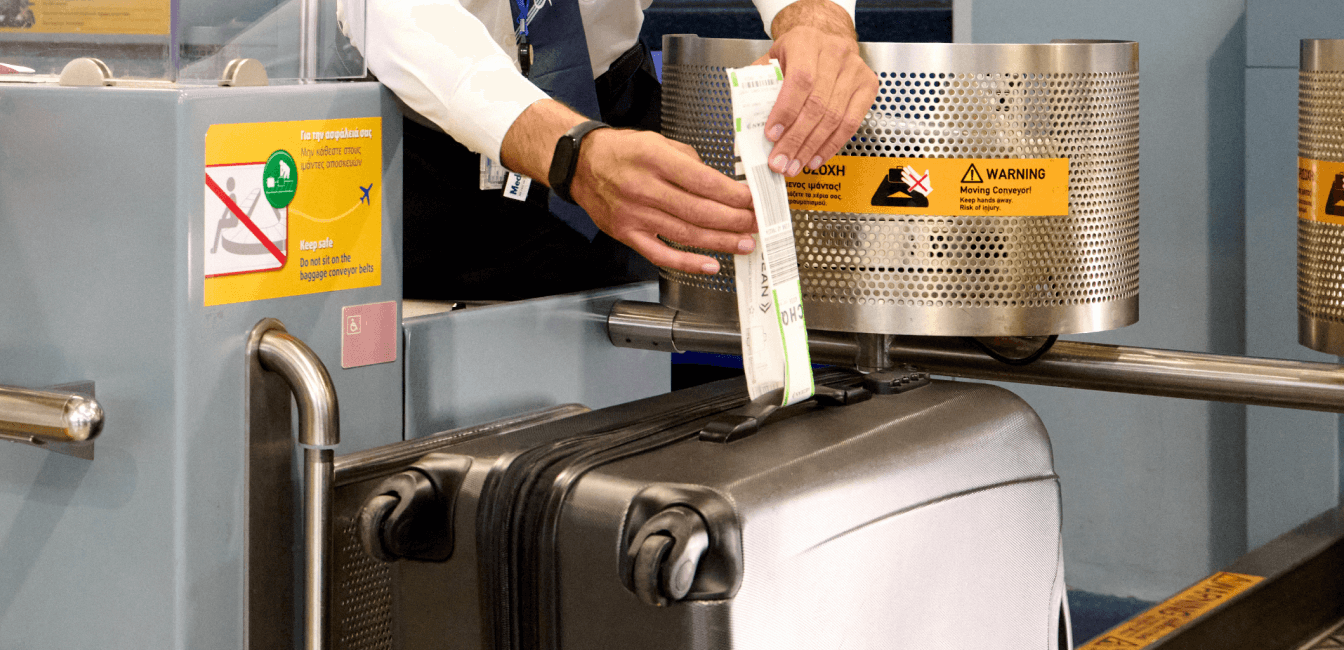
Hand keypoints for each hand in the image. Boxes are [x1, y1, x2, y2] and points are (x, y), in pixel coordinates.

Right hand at [571, 129, 756, 274]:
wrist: (581, 164)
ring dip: (720, 241)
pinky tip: (710, 264)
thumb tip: (722, 185)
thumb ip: (690, 163)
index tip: (753, 200)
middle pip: (699, 211)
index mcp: (654, 159)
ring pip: (686, 234)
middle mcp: (643, 187)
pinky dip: (688, 263)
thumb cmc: (621, 152)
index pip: (703, 181)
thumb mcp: (658, 142)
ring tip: (744, 243)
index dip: (733, 195)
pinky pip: (661, 254)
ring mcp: (634, 214)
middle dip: (734, 220)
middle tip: (757, 223)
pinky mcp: (627, 234)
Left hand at [756, 0, 878, 176]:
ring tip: (796, 165)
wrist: (824, 39)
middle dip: (796, 140)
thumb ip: (758, 89)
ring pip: (835, 118)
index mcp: (806, 41)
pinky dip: (832, 145)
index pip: (799, 80)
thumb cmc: (794, 54)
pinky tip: (816, 157)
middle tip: (781, 162)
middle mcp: (835, 52)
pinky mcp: (868, 86)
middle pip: (817, 105)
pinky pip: (851, 123)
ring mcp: (855, 69)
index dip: (786, 111)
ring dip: (812, 148)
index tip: (771, 135)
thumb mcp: (771, 62)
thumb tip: (746, 129)